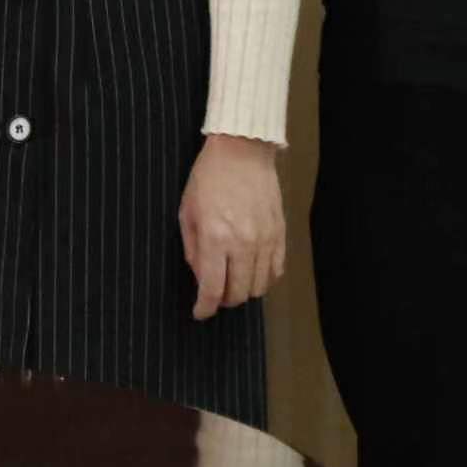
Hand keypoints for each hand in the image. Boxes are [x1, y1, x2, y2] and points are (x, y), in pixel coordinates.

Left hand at [179, 133, 286, 316]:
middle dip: (223, 301)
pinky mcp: (280, 235)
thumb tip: (200, 277)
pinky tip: (252, 273)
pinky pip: (276, 271)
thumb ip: (192, 249)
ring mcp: (265, 240)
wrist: (242, 153)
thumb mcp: (187, 212)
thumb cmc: (208, 179)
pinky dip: (264, 279)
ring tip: (232, 283)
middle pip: (238, 293)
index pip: (212, 288)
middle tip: (213, 296)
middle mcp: (243, 243)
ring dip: (244, 292)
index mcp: (215, 237)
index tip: (199, 313)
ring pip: (259, 287)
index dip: (204, 307)